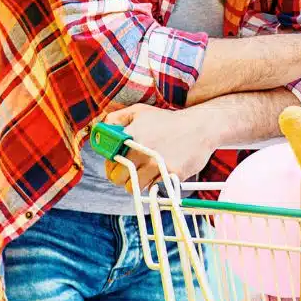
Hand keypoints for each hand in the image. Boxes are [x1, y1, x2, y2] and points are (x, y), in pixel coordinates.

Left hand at [100, 103, 217, 192]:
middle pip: (118, 178)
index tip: (116, 164)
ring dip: (137, 182)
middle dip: (121, 177)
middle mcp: (141, 151)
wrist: (201, 127)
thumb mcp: (140, 111)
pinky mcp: (171, 175)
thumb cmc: (168, 120)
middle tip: (131, 171)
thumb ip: (116, 118)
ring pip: (133, 187)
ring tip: (146, 172)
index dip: (110, 165)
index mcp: (130, 136)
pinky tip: (160, 173)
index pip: (108, 160)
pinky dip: (154, 184)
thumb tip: (100, 131)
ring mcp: (156, 164)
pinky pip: (153, 188)